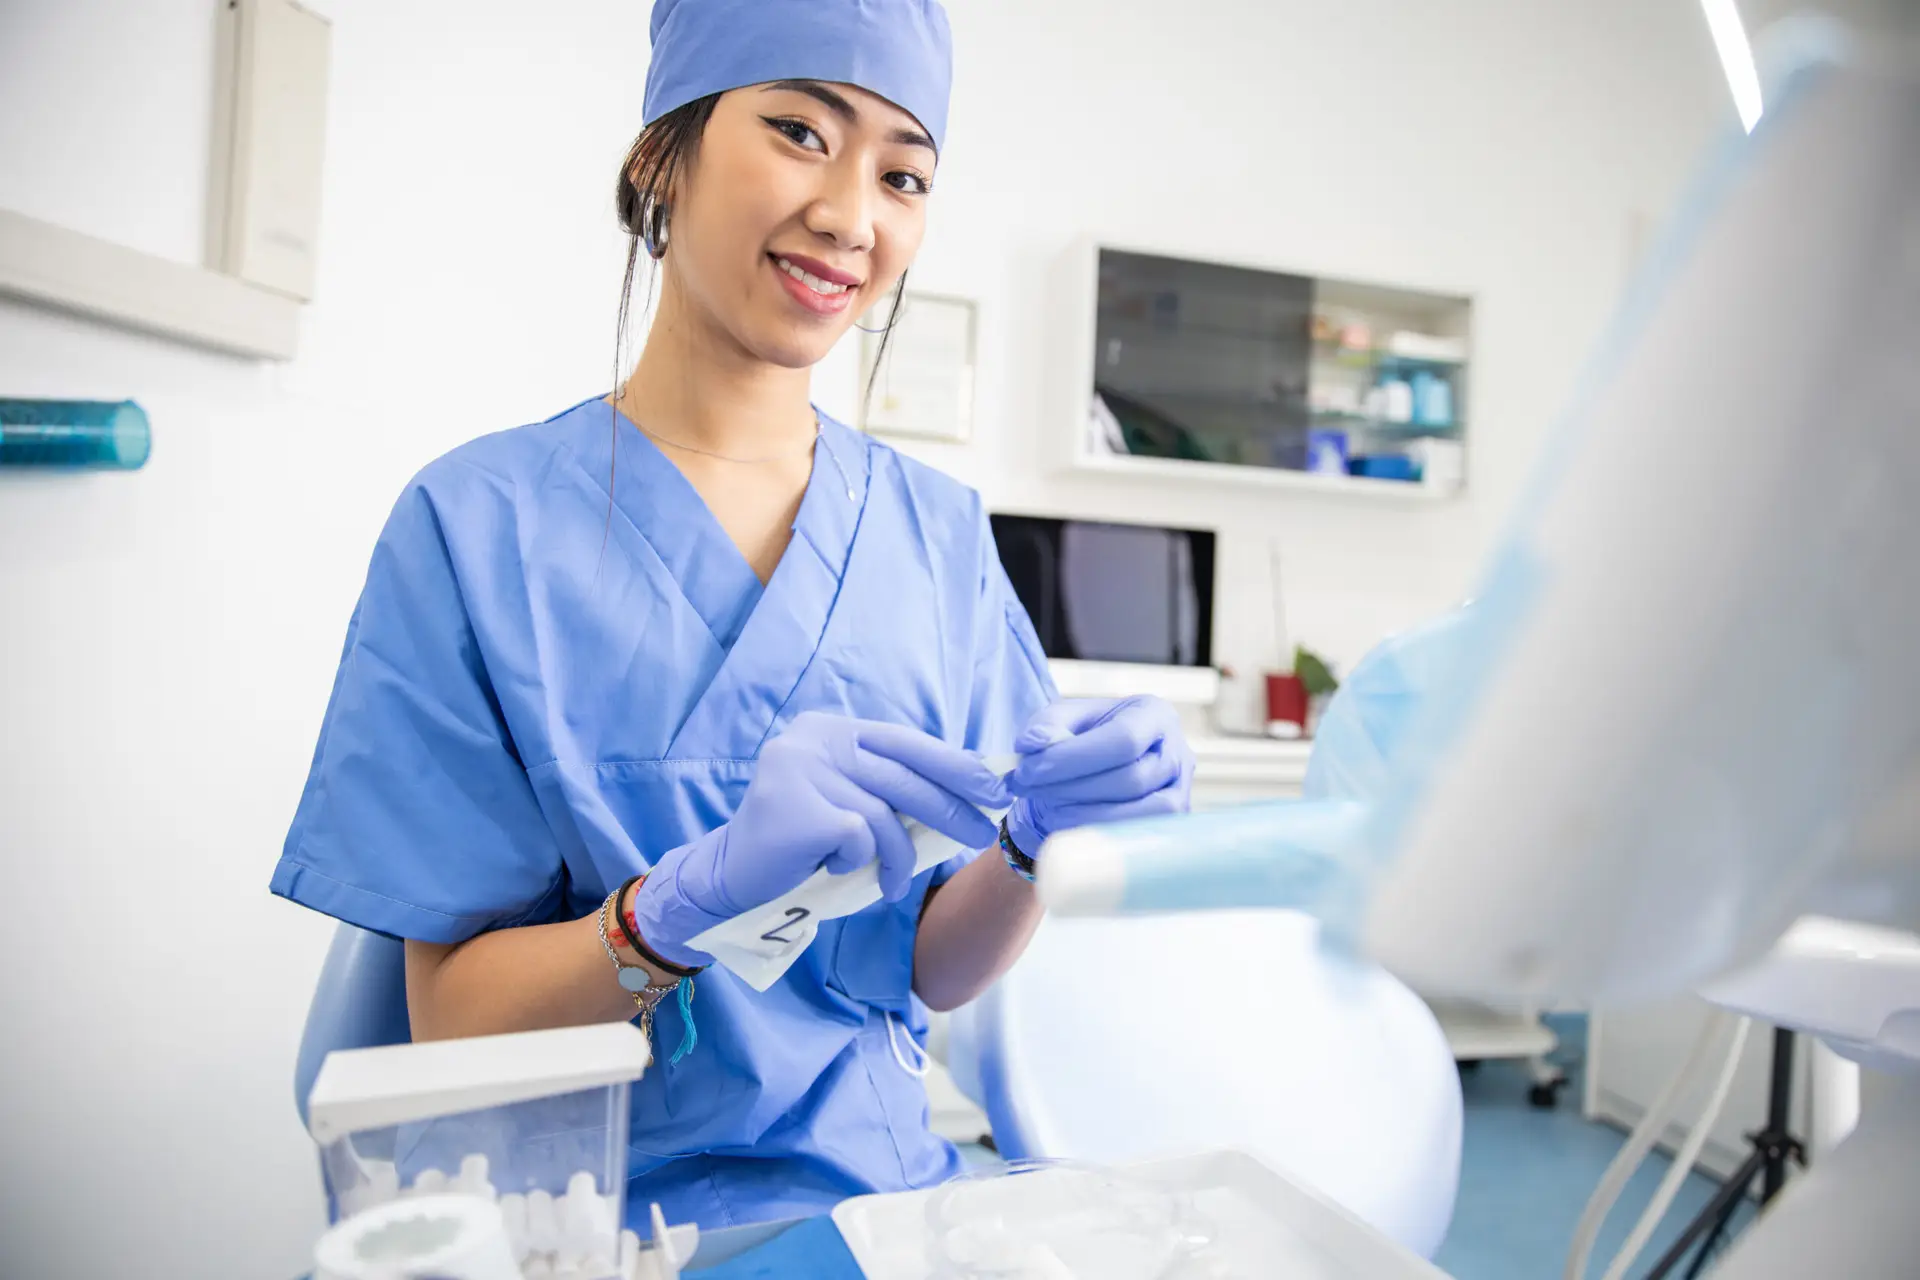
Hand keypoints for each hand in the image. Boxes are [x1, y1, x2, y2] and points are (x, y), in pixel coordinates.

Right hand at [631, 712, 1006, 964]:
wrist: (730, 876)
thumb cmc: (801, 844)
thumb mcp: (847, 802)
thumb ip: (889, 789)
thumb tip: (969, 792)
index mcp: (830, 729)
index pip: (906, 742)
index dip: (954, 765)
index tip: (994, 787)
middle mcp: (813, 739)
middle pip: (904, 775)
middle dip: (951, 808)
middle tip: (982, 834)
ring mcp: (801, 769)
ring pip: (884, 815)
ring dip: (898, 858)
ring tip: (893, 884)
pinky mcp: (796, 808)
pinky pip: (858, 839)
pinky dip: (857, 863)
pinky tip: (836, 870)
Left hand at [1004, 696, 1194, 856]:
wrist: (1097, 772)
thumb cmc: (1082, 740)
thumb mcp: (1062, 720)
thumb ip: (1046, 725)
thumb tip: (1032, 744)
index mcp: (1154, 714)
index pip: (1123, 739)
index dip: (1074, 758)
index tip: (1028, 769)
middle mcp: (1176, 752)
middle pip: (1131, 778)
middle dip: (1071, 787)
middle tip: (1025, 787)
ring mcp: (1178, 792)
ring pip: (1138, 812)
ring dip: (1083, 813)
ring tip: (1045, 806)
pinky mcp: (1169, 825)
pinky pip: (1137, 836)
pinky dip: (1096, 832)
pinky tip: (1064, 823)